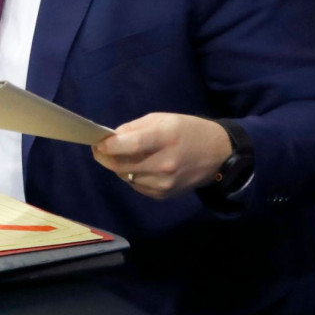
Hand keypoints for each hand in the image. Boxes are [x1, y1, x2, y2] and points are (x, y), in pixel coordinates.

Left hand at [92, 113, 231, 198]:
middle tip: (99, 149)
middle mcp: (164, 163)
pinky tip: (139, 166)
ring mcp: (164, 183)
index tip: (97, 143)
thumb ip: (134, 128)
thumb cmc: (187, 130)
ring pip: (126, 176)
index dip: (109, 146)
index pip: (130, 145)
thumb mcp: (162, 119)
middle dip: (105, 157)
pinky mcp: (164, 195)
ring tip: (123, 156)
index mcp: (165, 138)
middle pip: (122, 165)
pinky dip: (131, 176)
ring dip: (119, 166)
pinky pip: (136, 186)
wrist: (217, 154)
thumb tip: (110, 139)